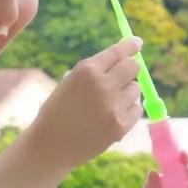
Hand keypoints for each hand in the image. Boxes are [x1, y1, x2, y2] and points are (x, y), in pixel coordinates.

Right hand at [23, 37, 144, 174]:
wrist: (50, 145)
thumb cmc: (59, 111)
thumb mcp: (71, 82)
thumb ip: (96, 71)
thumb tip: (126, 58)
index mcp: (86, 70)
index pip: (118, 52)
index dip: (130, 45)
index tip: (137, 43)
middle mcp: (102, 85)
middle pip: (133, 67)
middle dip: (130, 69)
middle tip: (124, 76)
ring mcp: (113, 106)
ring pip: (135, 89)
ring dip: (126, 92)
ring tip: (107, 103)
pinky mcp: (120, 126)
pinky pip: (136, 110)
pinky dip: (128, 111)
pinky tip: (110, 116)